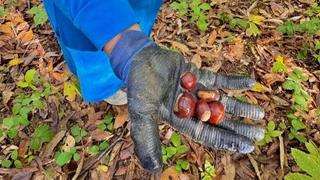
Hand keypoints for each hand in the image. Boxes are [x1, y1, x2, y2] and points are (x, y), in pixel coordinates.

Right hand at [126, 46, 264, 171]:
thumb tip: (154, 169)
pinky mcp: (198, 75)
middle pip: (219, 121)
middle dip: (238, 127)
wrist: (139, 58)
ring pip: (222, 102)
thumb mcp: (141, 113)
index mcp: (180, 120)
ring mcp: (196, 92)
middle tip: (260, 132)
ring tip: (260, 113)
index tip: (248, 146)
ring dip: (240, 107)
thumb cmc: (139, 86)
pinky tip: (250, 83)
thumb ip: (147, 139)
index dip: (227, 140)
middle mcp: (190, 108)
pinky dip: (234, 81)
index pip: (207, 134)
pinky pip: (219, 79)